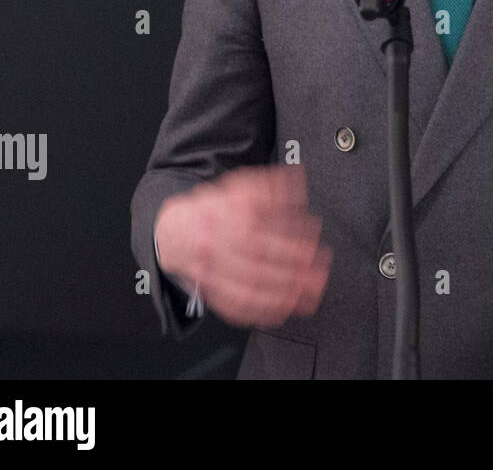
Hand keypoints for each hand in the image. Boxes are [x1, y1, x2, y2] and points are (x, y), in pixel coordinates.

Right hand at [154, 165, 331, 328]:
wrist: (174, 231)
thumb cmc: (214, 210)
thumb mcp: (238, 187)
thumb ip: (268, 185)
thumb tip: (296, 179)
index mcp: (221, 216)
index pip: (257, 232)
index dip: (287, 239)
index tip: (313, 245)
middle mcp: (214, 245)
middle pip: (254, 264)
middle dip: (291, 273)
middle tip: (318, 275)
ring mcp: (209, 271)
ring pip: (245, 290)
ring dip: (282, 297)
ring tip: (309, 296)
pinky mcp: (209, 291)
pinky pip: (234, 307)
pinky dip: (260, 313)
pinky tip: (282, 312)